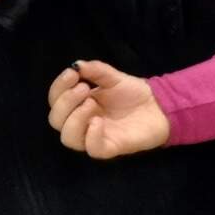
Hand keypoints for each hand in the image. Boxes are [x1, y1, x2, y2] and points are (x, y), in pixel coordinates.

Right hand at [46, 59, 170, 159]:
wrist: (160, 105)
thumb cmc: (133, 93)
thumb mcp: (113, 77)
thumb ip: (95, 71)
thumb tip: (76, 65)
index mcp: (78, 105)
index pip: (55, 101)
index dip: (58, 88)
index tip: (72, 73)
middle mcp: (83, 123)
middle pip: (56, 121)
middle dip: (65, 102)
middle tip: (84, 89)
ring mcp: (95, 136)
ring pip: (68, 138)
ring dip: (75, 118)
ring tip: (92, 103)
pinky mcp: (111, 147)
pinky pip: (92, 149)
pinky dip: (91, 136)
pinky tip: (98, 121)